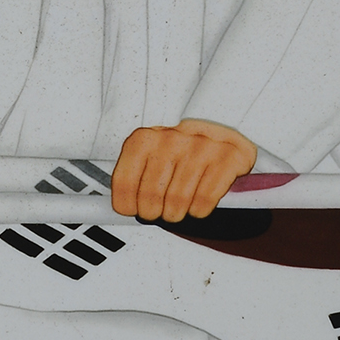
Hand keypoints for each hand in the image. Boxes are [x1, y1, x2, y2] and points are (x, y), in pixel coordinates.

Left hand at [111, 119, 256, 222]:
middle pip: (151, 197)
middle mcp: (171, 140)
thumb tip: (112, 209)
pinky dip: (199, 210)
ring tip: (179, 205)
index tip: (133, 209)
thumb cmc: (181, 149)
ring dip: (177, 212)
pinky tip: (198, 200)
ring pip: (178, 203)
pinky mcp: (226, 158)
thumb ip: (131, 179)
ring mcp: (200, 148)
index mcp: (145, 139)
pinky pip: (204, 202)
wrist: (223, 127)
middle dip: (154, 212)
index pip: (124, 183)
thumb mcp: (150, 155)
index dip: (127, 205)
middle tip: (160, 210)